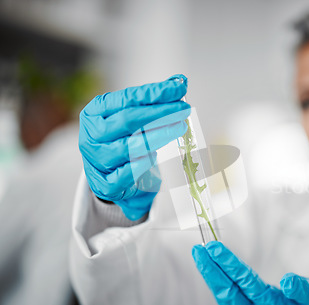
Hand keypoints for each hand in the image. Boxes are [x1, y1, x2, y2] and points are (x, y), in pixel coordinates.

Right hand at [79, 74, 190, 219]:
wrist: (108, 173)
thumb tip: (179, 82)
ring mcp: (97, 161)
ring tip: (179, 128)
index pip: (127, 98)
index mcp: (94, 113)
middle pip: (128, 120)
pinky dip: (142, 164)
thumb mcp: (131, 116)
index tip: (178, 88)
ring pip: (129, 147)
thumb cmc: (122, 139)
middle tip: (183, 110)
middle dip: (160, 113)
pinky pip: (126, 174)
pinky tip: (154, 156)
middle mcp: (92, 136)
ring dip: (158, 136)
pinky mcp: (105, 184)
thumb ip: (152, 101)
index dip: (154, 93)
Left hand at [192, 241, 308, 304]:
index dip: (229, 265)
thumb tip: (289, 280)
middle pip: (228, 292)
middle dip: (211, 270)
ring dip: (212, 276)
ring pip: (226, 297)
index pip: (246, 283)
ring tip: (201, 256)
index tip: (215, 248)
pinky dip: (219, 284)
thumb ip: (304, 290)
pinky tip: (213, 272)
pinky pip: (230, 300)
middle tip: (198, 249)